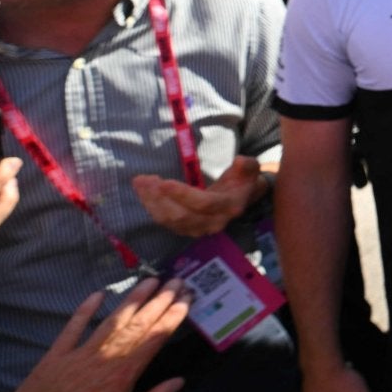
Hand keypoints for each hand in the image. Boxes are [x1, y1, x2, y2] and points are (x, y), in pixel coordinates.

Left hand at [1, 279, 190, 391]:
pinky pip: (75, 325)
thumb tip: (179, 382)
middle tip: (176, 281)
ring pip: (113, 319)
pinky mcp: (59, 351)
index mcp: (124, 372)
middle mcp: (107, 355)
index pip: (154, 338)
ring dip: (133, 299)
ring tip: (150, 281)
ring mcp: (82, 350)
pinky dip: (86, 309)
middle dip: (160, 301)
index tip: (186, 299)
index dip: (172, 317)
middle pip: (138, 323)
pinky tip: (99, 294)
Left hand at [131, 156, 264, 237]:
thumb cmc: (244, 180)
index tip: (164, 182)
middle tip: (143, 179)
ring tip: (140, 182)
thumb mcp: (251, 169)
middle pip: (181, 216)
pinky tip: (144, 192)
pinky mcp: (187, 229)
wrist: (243, 198)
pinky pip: (165, 222)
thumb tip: (239, 161)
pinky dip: (152, 207)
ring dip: (151, 202)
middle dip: (159, 198)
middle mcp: (214, 222)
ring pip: (170, 221)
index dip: (182, 195)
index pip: (204, 204)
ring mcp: (199, 228)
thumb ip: (247, 166)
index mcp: (229, 206)